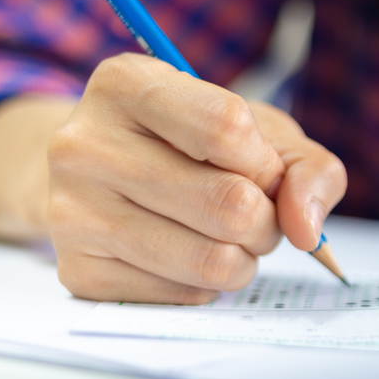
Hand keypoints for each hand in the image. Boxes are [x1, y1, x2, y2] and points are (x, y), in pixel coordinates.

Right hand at [47, 53, 345, 303]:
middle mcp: (84, 144)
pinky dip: (208, 284)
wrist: (102, 176)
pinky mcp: (76, 272)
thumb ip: (307, 168)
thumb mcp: (258, 130)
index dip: (266, 162)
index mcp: (127, 83)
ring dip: (244, 257)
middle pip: (230, 203)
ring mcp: (71, 212)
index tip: (262, 169)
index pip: (227, 127)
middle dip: (266, 219)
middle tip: (255, 213)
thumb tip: (306, 229)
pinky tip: (189, 255)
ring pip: (211, 260)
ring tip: (229, 237)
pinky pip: (184, 295)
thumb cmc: (192, 145)